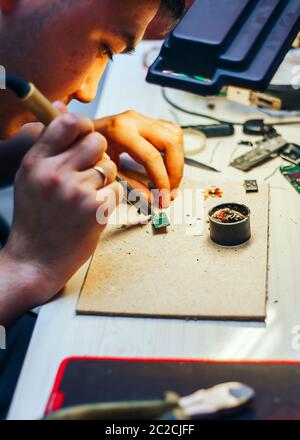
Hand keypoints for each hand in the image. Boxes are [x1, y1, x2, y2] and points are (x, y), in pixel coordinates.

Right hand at [2, 112, 121, 319]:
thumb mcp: (29, 178)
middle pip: (97, 141)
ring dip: (104, 180)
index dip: (83, 126)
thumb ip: (47, 146)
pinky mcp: (95, 211)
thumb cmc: (35, 220)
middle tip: (90, 171)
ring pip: (109, 167)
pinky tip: (93, 211)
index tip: (85, 137)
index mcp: (36, 162)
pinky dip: (109, 200)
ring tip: (86, 196)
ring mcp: (76, 192)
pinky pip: (116, 190)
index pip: (67, 123)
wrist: (36, 260)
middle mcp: (54, 173)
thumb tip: (62, 109)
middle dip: (98, 154)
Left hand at [94, 110, 183, 207]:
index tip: (163, 198)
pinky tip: (166, 170)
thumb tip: (150, 198)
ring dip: (177, 162)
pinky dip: (173, 154)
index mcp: (120, 130)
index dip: (161, 181)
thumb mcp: (104, 169)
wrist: (77, 133)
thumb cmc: (86, 150)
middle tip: (170, 192)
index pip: (152, 157)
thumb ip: (128, 184)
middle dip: (175, 171)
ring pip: (175, 135)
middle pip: (171, 141)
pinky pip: (171, 134)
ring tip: (170, 183)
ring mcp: (142, 118)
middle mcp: (134, 120)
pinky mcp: (147, 121)